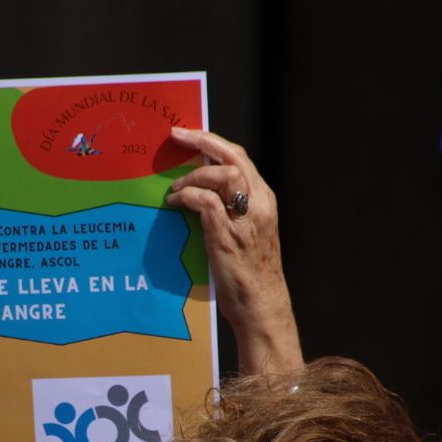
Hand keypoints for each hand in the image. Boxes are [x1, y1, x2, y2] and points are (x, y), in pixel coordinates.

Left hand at [165, 126, 300, 374]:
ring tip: (175, 188)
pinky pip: (205, 202)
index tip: (190, 134)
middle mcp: (260, 205)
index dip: (214, 142)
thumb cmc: (250, 274)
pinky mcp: (227, 236)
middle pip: (233, 158)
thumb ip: (232, 209)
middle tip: (178, 135)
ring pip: (222, 176)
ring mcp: (245, 220)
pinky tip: (175, 203)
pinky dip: (187, 196)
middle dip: (204, 141)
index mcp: (266, 201)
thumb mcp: (247, 233)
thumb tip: (199, 192)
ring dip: (193, 176)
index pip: (241, 159)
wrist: (261, 306)